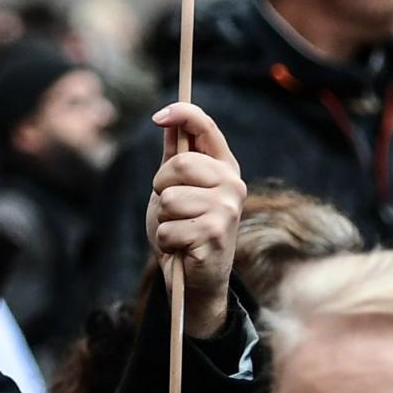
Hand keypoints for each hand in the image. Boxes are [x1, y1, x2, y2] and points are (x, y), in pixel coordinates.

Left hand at [143, 102, 245, 339]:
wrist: (192, 278)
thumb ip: (174, 156)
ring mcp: (227, 210)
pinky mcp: (215, 235)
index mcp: (224, 168)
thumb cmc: (183, 229)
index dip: (182, 114)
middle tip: (171, 208)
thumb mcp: (174, 188)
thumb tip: (168, 120)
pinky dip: (165, 240)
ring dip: (163, 219)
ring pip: (170, 199)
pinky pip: (167, 227)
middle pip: (180, 164)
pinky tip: (181, 248)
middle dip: (162, 187)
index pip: (206, 128)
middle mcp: (233, 186)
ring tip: (179, 230)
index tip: (158, 116)